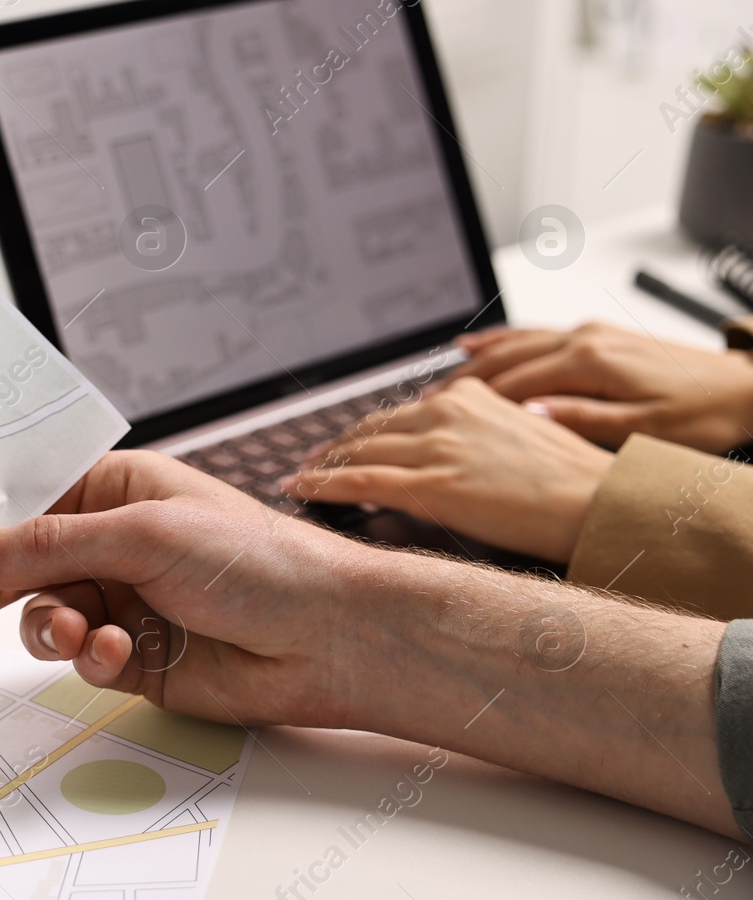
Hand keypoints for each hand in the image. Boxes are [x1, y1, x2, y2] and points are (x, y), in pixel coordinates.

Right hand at [0, 450, 382, 729]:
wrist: (326, 640)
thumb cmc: (256, 560)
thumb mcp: (142, 535)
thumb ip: (50, 545)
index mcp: (118, 489)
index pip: (30, 501)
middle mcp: (115, 542)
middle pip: (24, 563)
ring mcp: (123, 599)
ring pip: (45, 614)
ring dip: (51, 626)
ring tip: (79, 632)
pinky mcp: (134, 656)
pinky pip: (80, 656)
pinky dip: (89, 657)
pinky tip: (118, 652)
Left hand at [280, 377, 612, 562]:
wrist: (599, 503)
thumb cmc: (571, 478)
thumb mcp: (518, 434)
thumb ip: (475, 431)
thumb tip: (443, 448)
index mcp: (468, 396)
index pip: (398, 411)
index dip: (363, 431)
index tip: (341, 442)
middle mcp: (447, 413)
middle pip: (371, 428)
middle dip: (335, 447)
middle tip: (309, 461)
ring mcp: (438, 448)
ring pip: (358, 452)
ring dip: (321, 466)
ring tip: (299, 478)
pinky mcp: (432, 485)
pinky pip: (361, 481)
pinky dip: (323, 485)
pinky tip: (300, 489)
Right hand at [452, 322, 752, 453]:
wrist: (744, 387)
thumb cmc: (701, 415)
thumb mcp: (641, 430)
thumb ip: (580, 420)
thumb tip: (527, 414)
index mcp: (588, 363)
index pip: (508, 383)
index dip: (463, 404)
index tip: (434, 420)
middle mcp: (581, 340)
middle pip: (500, 361)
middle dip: (454, 384)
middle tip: (419, 405)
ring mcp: (586, 333)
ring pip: (512, 344)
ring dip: (470, 364)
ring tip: (433, 383)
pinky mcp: (595, 335)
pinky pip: (533, 333)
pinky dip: (499, 339)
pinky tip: (474, 346)